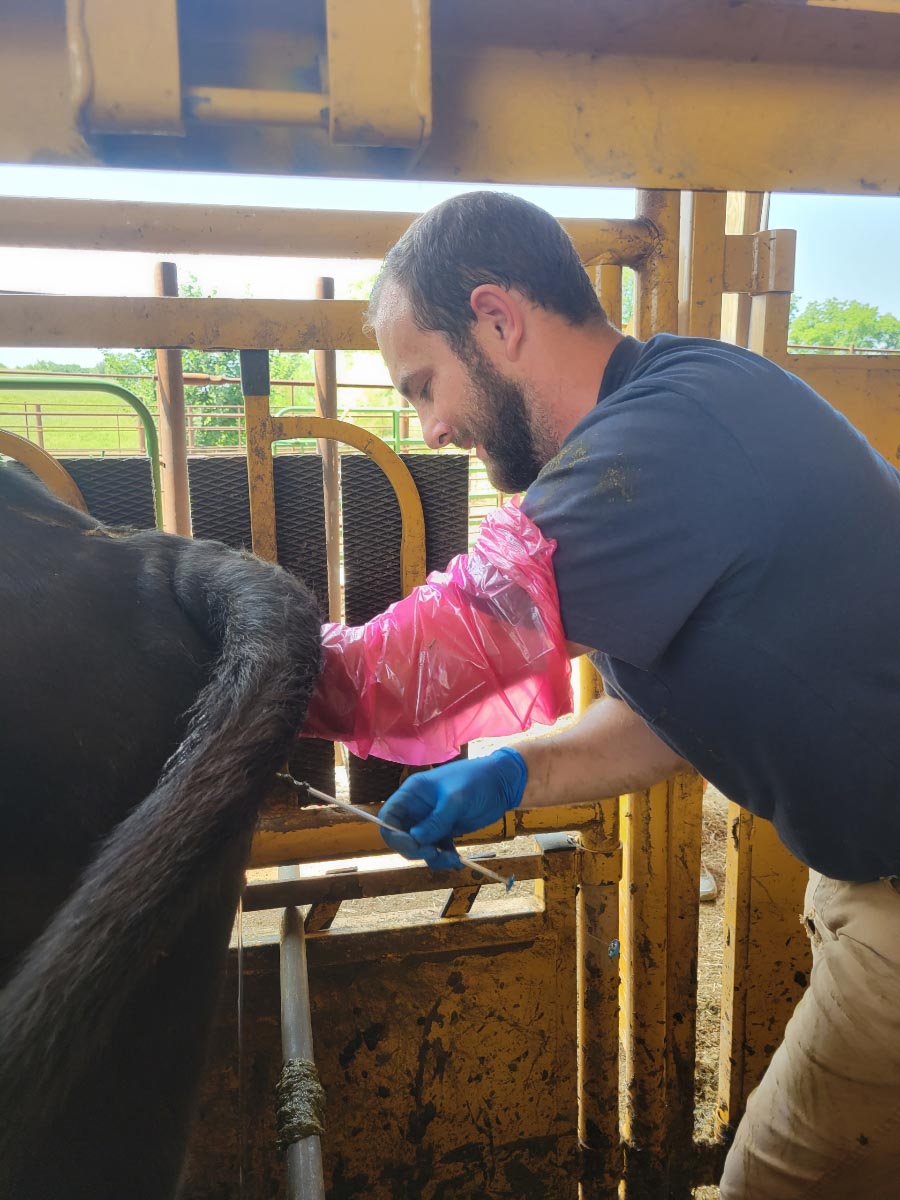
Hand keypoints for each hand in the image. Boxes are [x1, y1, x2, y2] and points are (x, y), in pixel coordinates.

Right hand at [378, 748, 527, 869]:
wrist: (502, 783)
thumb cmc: (476, 781)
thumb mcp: (455, 799)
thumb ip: (435, 820)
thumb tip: (415, 839)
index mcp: (412, 793)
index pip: (389, 817)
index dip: (394, 835)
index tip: (413, 846)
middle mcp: (417, 808)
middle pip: (401, 836)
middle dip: (415, 850)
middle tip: (434, 853)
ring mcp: (430, 821)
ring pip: (419, 847)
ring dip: (432, 858)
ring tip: (452, 858)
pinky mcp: (444, 831)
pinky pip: (436, 850)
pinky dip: (444, 858)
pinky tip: (457, 860)